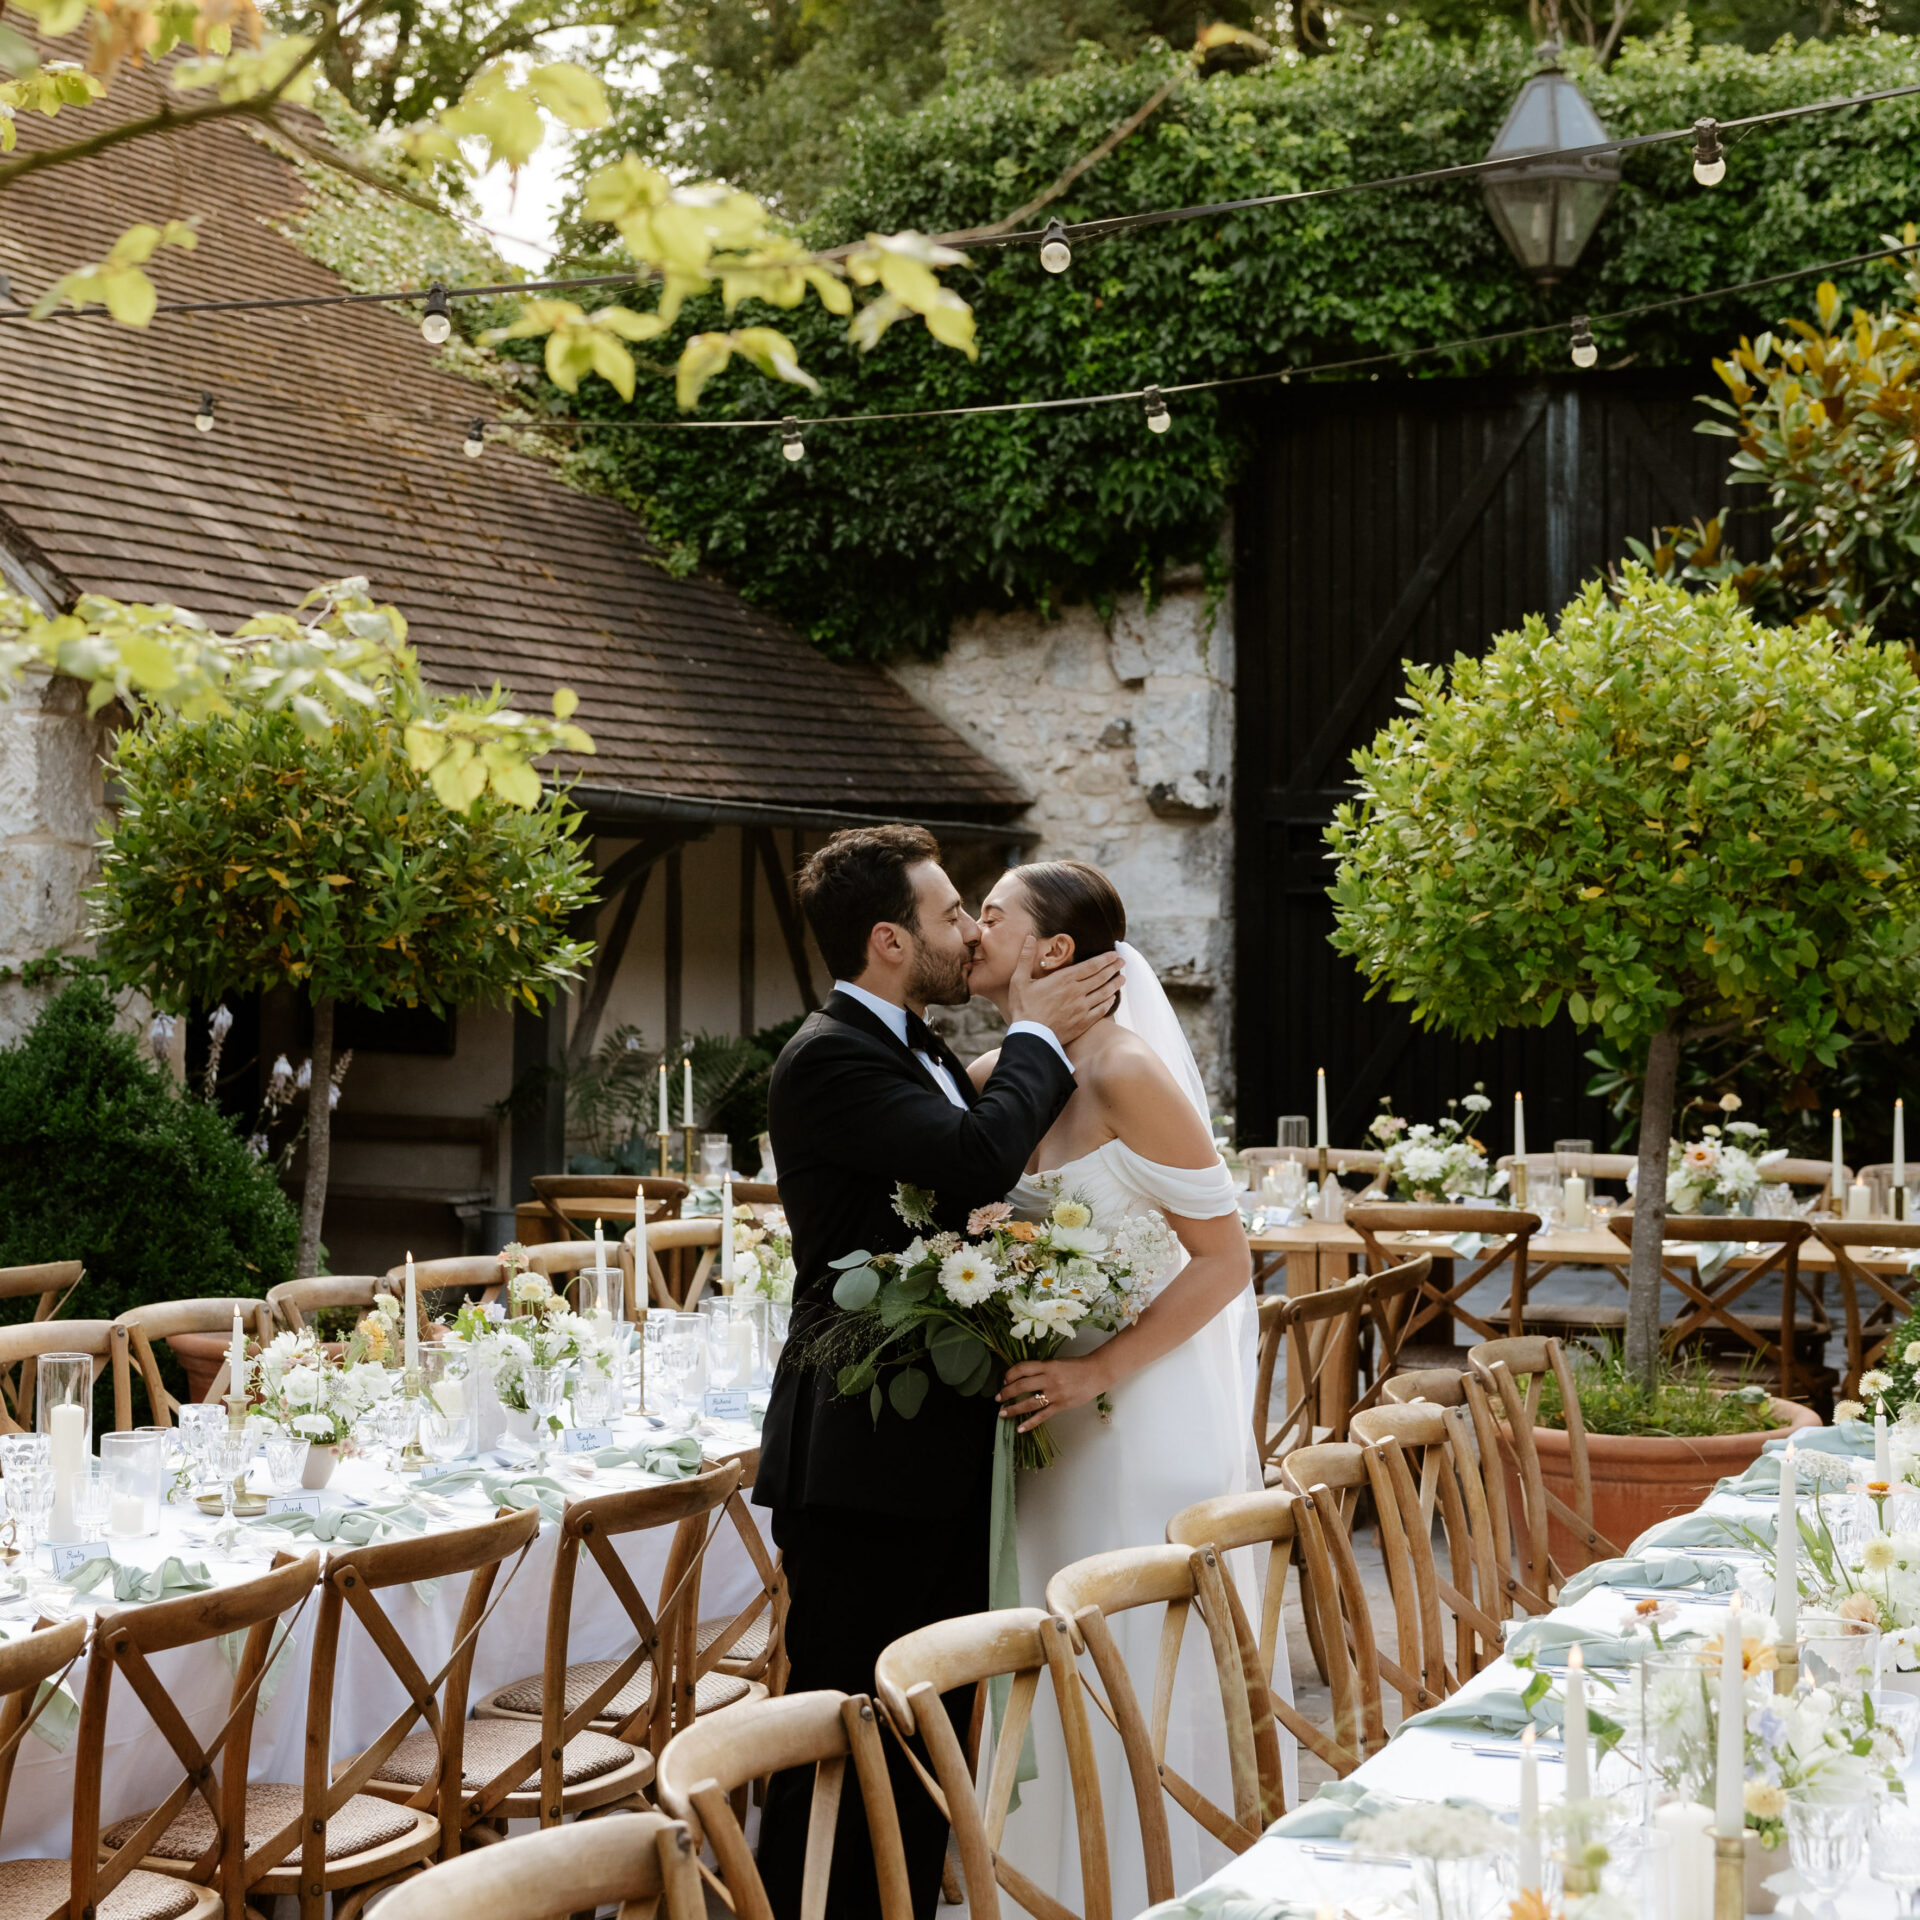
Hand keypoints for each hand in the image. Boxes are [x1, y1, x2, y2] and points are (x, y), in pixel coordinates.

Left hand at [996, 1356, 1107, 1432]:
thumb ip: (1042, 1369)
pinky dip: (1029, 1423)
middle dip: (1006, 1392)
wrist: (1096, 1373)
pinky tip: (1019, 1428)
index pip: (1022, 1368)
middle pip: (1021, 1386)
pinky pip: (1042, 1416)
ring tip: (1002, 1413)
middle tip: (998, 1398)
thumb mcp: (1057, 1362)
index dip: (1010, 1374)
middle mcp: (1049, 1379)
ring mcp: (1055, 1394)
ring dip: (1013, 1409)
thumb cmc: (1077, 1366)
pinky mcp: (1061, 1406)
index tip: (1004, 1380)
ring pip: (1029, 1403)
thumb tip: (1023, 1377)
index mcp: (1047, 1366)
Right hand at [1006, 936, 1124, 1045]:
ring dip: (1115, 984)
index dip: (1105, 959)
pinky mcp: (1083, 1022)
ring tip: (1122, 978)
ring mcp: (1082, 1008)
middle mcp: (1077, 992)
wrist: (1031, 1037)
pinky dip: (1109, 1002)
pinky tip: (1112, 998)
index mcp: (1064, 979)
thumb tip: (1028, 937)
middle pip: (1101, 977)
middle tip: (1122, 962)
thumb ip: (1025, 958)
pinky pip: (1101, 1010)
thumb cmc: (1023, 1008)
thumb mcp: (1019, 980)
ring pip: (1104, 993)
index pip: (1091, 966)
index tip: (1114, 955)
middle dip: (1114, 968)